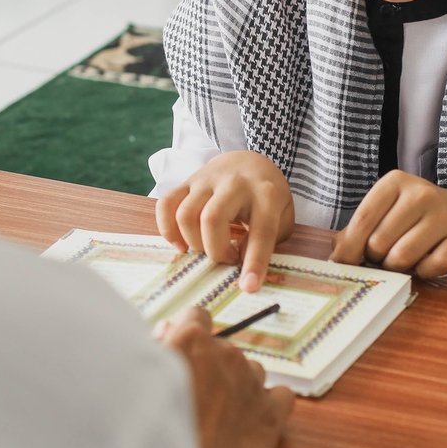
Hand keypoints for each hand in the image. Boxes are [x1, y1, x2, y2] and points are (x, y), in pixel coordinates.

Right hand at [156, 151, 294, 292]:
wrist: (249, 160)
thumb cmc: (266, 197)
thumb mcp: (280, 217)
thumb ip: (266, 241)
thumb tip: (241, 265)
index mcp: (266, 195)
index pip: (260, 232)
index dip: (254, 262)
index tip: (248, 287)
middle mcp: (234, 184)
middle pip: (212, 220)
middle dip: (215, 251)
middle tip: (226, 258)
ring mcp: (207, 180)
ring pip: (185, 214)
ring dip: (192, 242)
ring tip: (205, 249)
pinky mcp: (187, 181)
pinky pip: (166, 204)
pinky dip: (167, 229)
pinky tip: (181, 243)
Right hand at [159, 307, 294, 447]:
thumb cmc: (150, 429)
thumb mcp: (140, 378)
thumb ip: (156, 348)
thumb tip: (167, 329)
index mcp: (192, 339)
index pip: (198, 315)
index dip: (189, 334)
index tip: (182, 354)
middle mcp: (227, 354)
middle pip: (224, 348)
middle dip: (212, 366)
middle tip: (195, 395)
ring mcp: (253, 382)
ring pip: (252, 370)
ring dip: (239, 384)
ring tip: (220, 414)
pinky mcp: (272, 414)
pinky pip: (282, 395)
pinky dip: (269, 404)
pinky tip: (251, 420)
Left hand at [329, 170, 446, 277]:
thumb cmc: (413, 218)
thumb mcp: (384, 213)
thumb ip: (355, 231)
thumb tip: (336, 258)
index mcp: (395, 183)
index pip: (363, 219)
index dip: (349, 247)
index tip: (344, 263)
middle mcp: (421, 194)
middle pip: (379, 243)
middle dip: (377, 258)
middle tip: (385, 255)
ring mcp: (444, 215)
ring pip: (402, 257)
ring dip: (398, 267)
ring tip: (404, 259)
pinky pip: (430, 268)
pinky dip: (424, 272)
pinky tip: (427, 261)